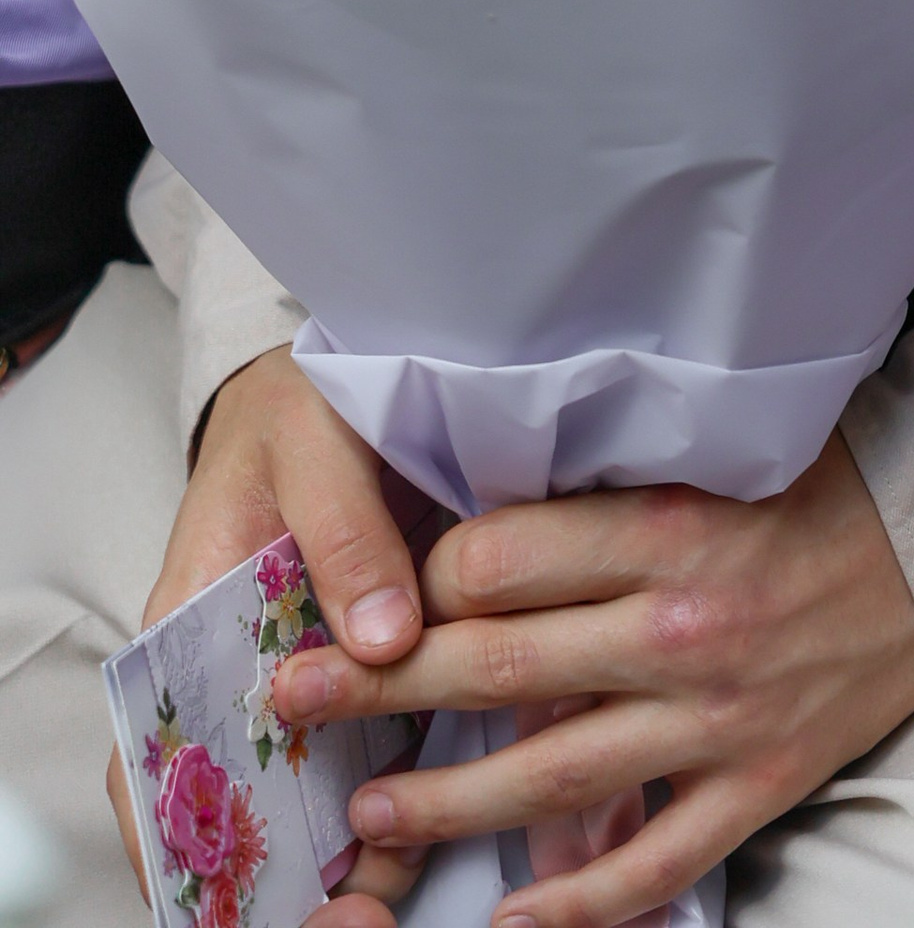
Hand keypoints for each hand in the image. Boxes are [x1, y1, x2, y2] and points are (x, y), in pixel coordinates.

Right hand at [109, 347, 428, 909]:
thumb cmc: (305, 404)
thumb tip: (384, 642)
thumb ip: (347, 534)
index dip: (175, 848)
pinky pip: (367, 759)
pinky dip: (392, 809)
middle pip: (232, 806)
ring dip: (345, 858)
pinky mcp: (365, 670)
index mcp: (190, 622)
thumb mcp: (318, 446)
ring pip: (302, 801)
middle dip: (281, 878)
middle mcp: (239, 669)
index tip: (225, 906)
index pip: (151, 760)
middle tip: (352, 911)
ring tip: (393, 893)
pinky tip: (427, 840)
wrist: (341, 375)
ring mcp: (302, 678)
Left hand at [267, 432, 913, 927]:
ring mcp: (720, 719)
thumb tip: (482, 527)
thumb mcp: (708, 460)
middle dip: (380, 690)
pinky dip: (576, 905)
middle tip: (293, 699)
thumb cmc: (816, 487)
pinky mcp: (759, 787)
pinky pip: (651, 863)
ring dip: (448, 807)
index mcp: (668, 530)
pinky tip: (508, 919)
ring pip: (554, 780)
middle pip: (500, 671)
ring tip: (370, 818)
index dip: (425, 579)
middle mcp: (683, 628)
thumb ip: (604, 499)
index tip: (377, 594)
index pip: (503, 562)